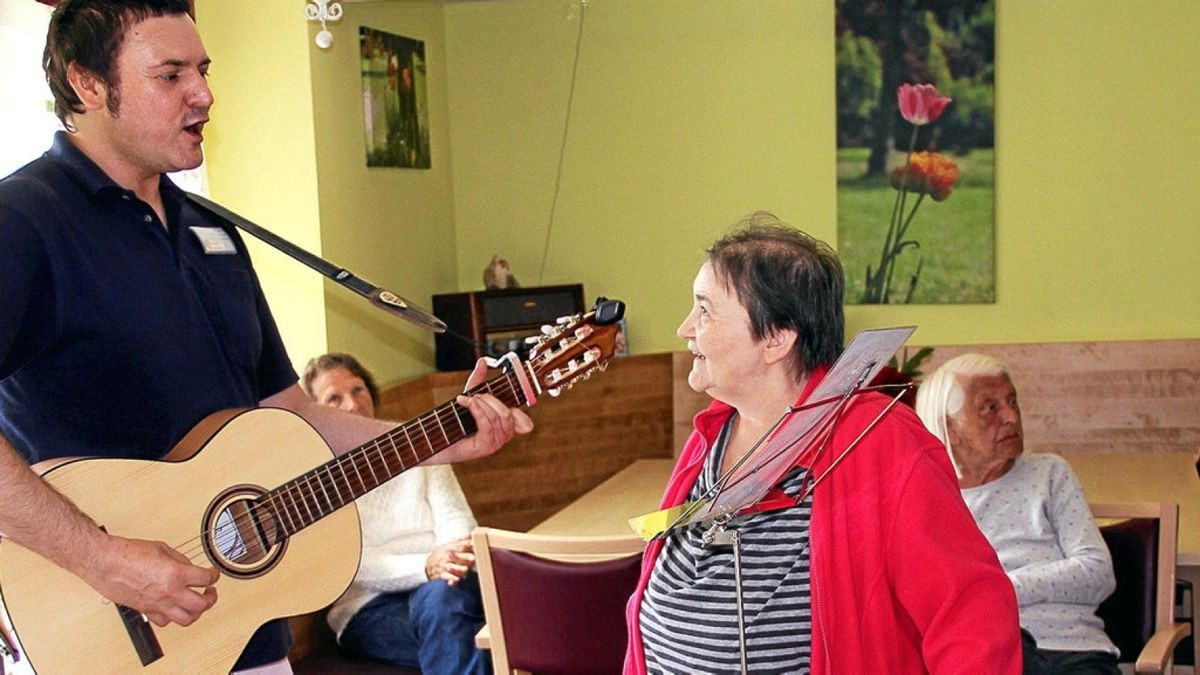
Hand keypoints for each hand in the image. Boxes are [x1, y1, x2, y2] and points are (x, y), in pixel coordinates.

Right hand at [77, 533, 218, 626]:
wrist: (104, 562)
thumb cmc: (126, 553)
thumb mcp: (161, 548)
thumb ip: (180, 559)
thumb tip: (189, 567)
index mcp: (175, 573)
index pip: (206, 579)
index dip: (214, 575)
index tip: (213, 574)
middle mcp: (168, 592)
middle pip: (201, 604)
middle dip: (211, 598)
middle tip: (210, 592)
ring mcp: (157, 604)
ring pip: (186, 619)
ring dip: (196, 612)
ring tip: (197, 604)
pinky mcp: (145, 610)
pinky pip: (165, 622)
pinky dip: (173, 617)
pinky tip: (174, 609)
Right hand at [424, 535, 475, 584]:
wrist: (428, 564)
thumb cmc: (442, 553)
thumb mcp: (449, 545)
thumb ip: (460, 541)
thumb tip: (471, 534)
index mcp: (449, 548)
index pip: (458, 546)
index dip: (466, 545)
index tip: (474, 544)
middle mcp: (446, 556)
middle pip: (456, 556)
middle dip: (464, 557)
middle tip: (473, 558)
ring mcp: (443, 565)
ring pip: (451, 567)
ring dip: (458, 568)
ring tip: (466, 569)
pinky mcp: (441, 574)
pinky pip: (446, 577)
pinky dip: (451, 579)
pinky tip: (457, 580)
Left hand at [442, 359, 533, 462]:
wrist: (437, 438)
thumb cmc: (454, 422)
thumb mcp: (470, 396)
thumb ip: (478, 380)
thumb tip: (483, 361)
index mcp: (505, 427)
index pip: (524, 421)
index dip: (521, 410)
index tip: (516, 394)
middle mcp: (503, 436)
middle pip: (508, 413)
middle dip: (491, 399)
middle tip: (475, 395)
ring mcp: (495, 444)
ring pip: (497, 418)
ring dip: (481, 404)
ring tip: (467, 399)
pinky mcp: (484, 447)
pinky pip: (487, 426)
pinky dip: (478, 411)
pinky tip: (468, 403)